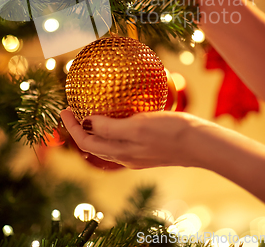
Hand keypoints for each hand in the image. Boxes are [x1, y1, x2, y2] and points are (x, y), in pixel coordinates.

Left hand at [60, 108, 198, 168]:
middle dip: (79, 128)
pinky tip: (120, 113)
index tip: (65, 109)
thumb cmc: (169, 132)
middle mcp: (125, 155)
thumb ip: (111, 127)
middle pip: (94, 143)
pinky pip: (122, 137)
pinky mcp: (148, 148)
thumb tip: (87, 122)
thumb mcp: (137, 126)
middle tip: (73, 108)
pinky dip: (113, 126)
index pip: (85, 141)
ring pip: (107, 142)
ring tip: (91, 111)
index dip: (72, 127)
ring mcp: (137, 153)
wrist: (199, 143)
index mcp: (120, 151)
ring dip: (95, 128)